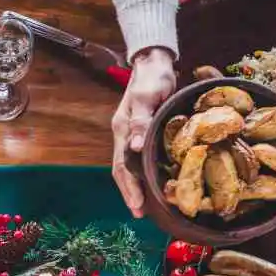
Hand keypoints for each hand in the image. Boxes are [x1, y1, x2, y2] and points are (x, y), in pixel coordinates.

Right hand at [111, 47, 175, 217]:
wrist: (153, 61)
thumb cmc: (153, 77)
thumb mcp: (148, 96)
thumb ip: (141, 121)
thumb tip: (135, 147)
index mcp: (123, 129)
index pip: (122, 166)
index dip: (128, 188)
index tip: (137, 206)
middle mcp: (125, 135)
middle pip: (123, 171)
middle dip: (130, 193)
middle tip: (140, 213)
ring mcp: (132, 134)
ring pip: (129, 166)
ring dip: (135, 186)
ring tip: (144, 205)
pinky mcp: (142, 131)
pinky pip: (139, 158)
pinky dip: (143, 173)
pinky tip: (151, 181)